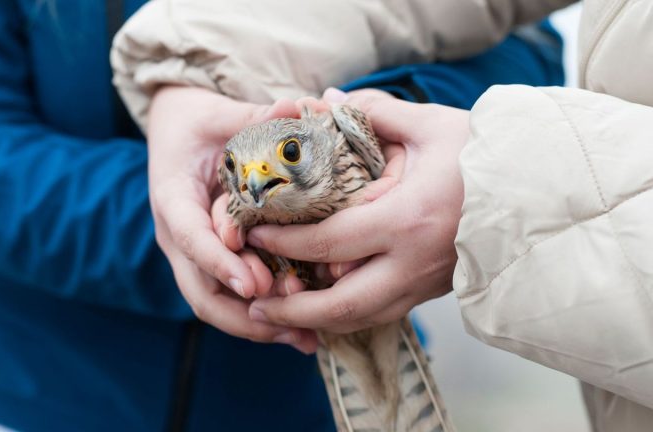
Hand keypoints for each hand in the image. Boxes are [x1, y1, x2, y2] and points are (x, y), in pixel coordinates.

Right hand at [147, 86, 315, 351]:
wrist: (178, 133)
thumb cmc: (199, 122)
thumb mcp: (221, 113)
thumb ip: (256, 116)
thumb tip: (298, 107)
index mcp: (172, 198)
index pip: (190, 237)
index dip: (220, 263)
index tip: (255, 283)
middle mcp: (178, 235)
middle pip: (200, 290)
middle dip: (244, 314)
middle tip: (290, 322)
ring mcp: (194, 254)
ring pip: (215, 304)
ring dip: (257, 326)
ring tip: (304, 339)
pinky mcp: (212, 261)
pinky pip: (231, 298)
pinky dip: (262, 315)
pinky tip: (300, 327)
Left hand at [246, 89, 468, 333]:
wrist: (543, 194)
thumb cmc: (488, 156)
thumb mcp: (433, 127)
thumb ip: (376, 114)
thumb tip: (329, 102)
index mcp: (407, 220)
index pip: (328, 242)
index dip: (285, 244)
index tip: (254, 235)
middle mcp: (412, 263)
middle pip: (340, 304)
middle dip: (291, 309)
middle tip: (254, 303)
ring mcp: (425, 285)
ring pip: (361, 319)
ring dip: (315, 322)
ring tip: (279, 314)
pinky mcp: (433, 292)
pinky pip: (381, 314)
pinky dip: (346, 317)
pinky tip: (322, 310)